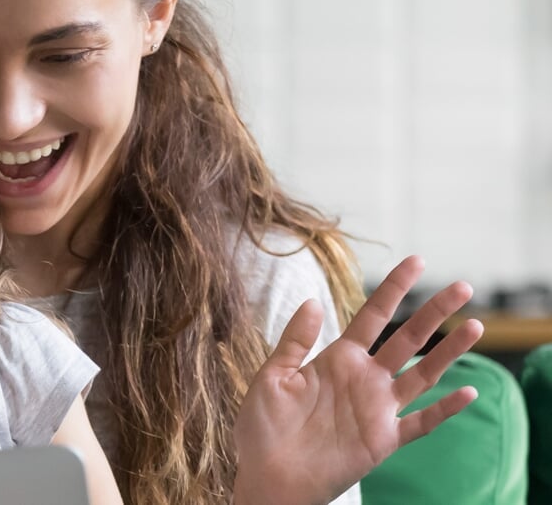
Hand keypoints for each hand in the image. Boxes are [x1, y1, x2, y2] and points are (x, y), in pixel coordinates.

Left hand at [233, 255, 483, 504]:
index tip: (416, 261)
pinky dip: (445, 411)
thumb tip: (312, 300)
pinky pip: (421, 424)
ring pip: (422, 374)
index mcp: (337, 359)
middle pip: (407, 339)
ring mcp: (377, 409)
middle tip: (463, 287)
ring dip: (449, 352)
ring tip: (476, 326)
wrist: (267, 478)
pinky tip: (467, 392)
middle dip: (434, 312)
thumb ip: (295, 341)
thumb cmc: (263, 429)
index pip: (372, 316)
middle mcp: (364, 379)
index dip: (393, 288)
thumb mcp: (272, 376)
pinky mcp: (383, 441)